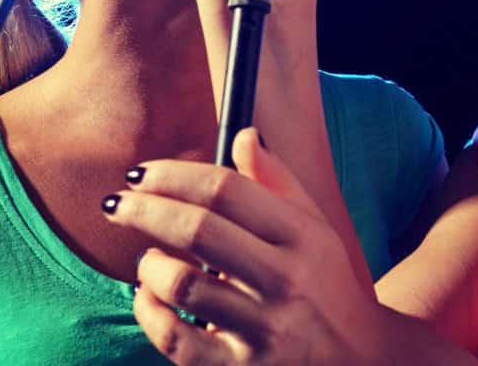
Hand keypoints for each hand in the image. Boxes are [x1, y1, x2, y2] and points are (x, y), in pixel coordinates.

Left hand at [105, 129, 389, 363]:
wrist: (361, 361)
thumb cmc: (326, 287)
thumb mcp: (316, 231)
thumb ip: (278, 182)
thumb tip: (243, 134)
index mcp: (303, 236)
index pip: (226, 189)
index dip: (174, 174)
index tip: (141, 173)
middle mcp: (287, 279)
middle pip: (198, 229)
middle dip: (144, 210)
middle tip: (117, 205)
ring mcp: (265, 329)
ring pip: (182, 284)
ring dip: (150, 265)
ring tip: (147, 260)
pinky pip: (176, 339)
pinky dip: (149, 313)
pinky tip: (148, 298)